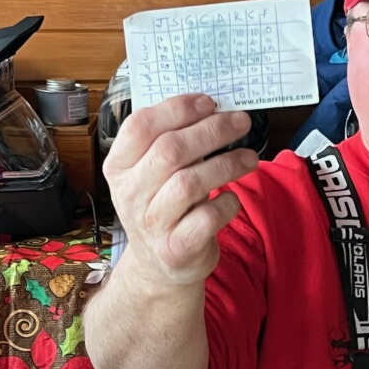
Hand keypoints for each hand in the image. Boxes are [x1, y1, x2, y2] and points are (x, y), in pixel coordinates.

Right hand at [103, 94, 257, 285]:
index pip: (141, 126)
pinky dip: (227, 202)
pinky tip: (232, 198)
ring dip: (227, 164)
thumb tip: (211, 108)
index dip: (178, 109)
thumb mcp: (152, 174)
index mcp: (118, 167)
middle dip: (212, 130)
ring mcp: (152, 224)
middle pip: (171, 151)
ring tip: (249, 158)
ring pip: (191, 182)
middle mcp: (130, 194)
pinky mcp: (177, 248)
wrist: (160, 265)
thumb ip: (170, 142)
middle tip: (241, 122)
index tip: (209, 102)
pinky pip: (208, 216)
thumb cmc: (163, 207)